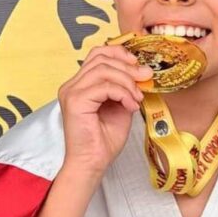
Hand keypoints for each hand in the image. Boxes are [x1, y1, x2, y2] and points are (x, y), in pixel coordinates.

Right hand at [57, 44, 152, 176]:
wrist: (93, 163)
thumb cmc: (104, 140)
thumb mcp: (121, 106)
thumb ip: (126, 88)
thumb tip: (143, 72)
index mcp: (80, 84)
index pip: (97, 54)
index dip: (119, 53)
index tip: (138, 64)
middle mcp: (72, 85)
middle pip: (101, 58)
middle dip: (128, 67)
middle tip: (145, 79)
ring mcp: (71, 92)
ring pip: (104, 69)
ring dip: (127, 82)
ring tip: (136, 97)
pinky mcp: (75, 101)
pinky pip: (104, 86)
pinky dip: (122, 93)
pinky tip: (129, 106)